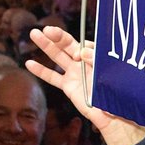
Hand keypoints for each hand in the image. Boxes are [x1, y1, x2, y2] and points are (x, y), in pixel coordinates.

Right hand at [25, 26, 144, 144]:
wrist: (111, 115)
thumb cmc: (115, 93)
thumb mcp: (108, 74)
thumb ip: (95, 61)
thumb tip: (81, 52)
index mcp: (96, 57)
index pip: (85, 44)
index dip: (82, 47)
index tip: (82, 54)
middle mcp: (84, 62)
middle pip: (68, 45)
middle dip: (58, 36)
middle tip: (48, 29)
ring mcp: (75, 73)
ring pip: (58, 56)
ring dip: (46, 45)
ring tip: (34, 34)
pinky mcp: (68, 86)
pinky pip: (53, 77)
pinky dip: (41, 71)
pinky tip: (29, 64)